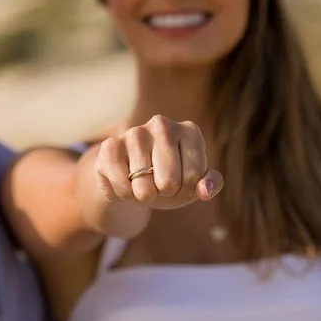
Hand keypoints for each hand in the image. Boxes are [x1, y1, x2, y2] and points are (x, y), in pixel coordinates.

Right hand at [93, 115, 222, 209]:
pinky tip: (125, 182)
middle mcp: (162, 125)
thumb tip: (205, 190)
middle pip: (169, 182)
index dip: (186, 190)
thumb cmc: (170, 178)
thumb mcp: (194, 183)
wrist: (132, 179)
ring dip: (143, 195)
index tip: (180, 180)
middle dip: (164, 192)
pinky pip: (121, 185)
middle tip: (159, 183)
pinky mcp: (110, 146)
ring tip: (142, 182)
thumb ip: (211, 184)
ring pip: (144, 187)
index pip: (194, 178)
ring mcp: (134, 133)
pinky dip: (124, 194)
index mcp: (190, 131)